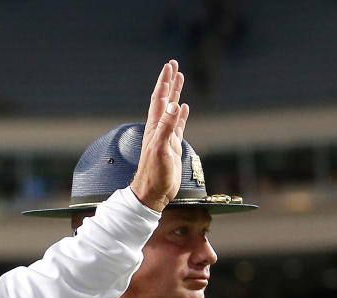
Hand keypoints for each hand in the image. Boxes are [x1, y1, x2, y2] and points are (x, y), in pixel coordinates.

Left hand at [129, 60, 189, 211]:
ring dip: (175, 94)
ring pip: (171, 109)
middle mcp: (159, 128)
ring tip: (180, 79)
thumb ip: (167, 127)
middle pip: (165, 99)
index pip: (159, 98)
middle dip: (169, 82)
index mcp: (155, 127)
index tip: (170, 66)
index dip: (164, 82)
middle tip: (174, 65)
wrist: (152, 193)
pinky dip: (181, 114)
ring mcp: (166, 136)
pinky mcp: (172, 146)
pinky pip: (177, 125)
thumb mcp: (161, 148)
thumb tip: (174, 105)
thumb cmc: (154, 174)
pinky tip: (183, 107)